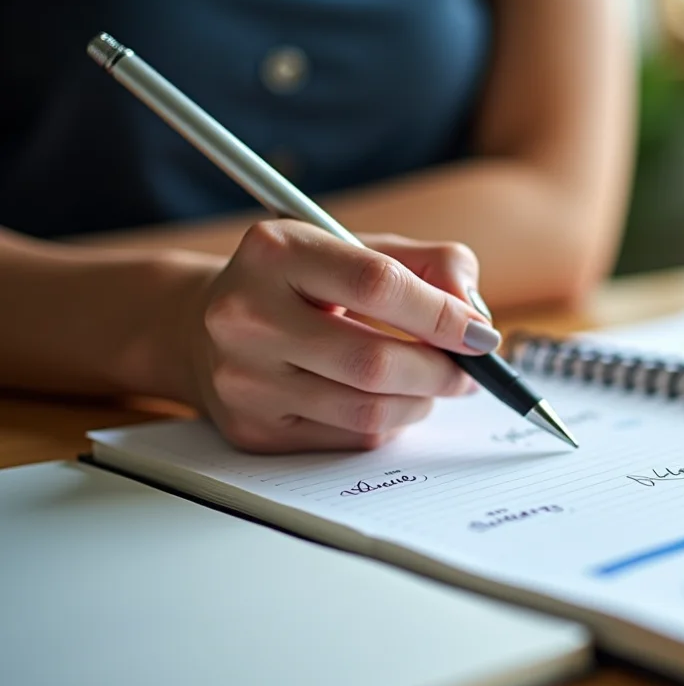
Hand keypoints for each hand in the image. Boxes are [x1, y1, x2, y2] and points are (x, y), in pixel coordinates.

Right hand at [172, 220, 497, 452]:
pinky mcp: (252, 430)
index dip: (442, 314)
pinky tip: (388, 399)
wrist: (201, 326)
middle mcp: (247, 314)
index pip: (377, 285)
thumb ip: (433, 265)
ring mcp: (244, 379)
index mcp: (276, 251)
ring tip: (432, 383)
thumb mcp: (361, 248)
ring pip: (366, 410)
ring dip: (421, 402)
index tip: (481, 335)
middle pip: (373, 360)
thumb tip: (475, 316)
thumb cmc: (303, 284)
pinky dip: (388, 421)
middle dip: (441, 371)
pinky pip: (348, 437)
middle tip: (469, 371)